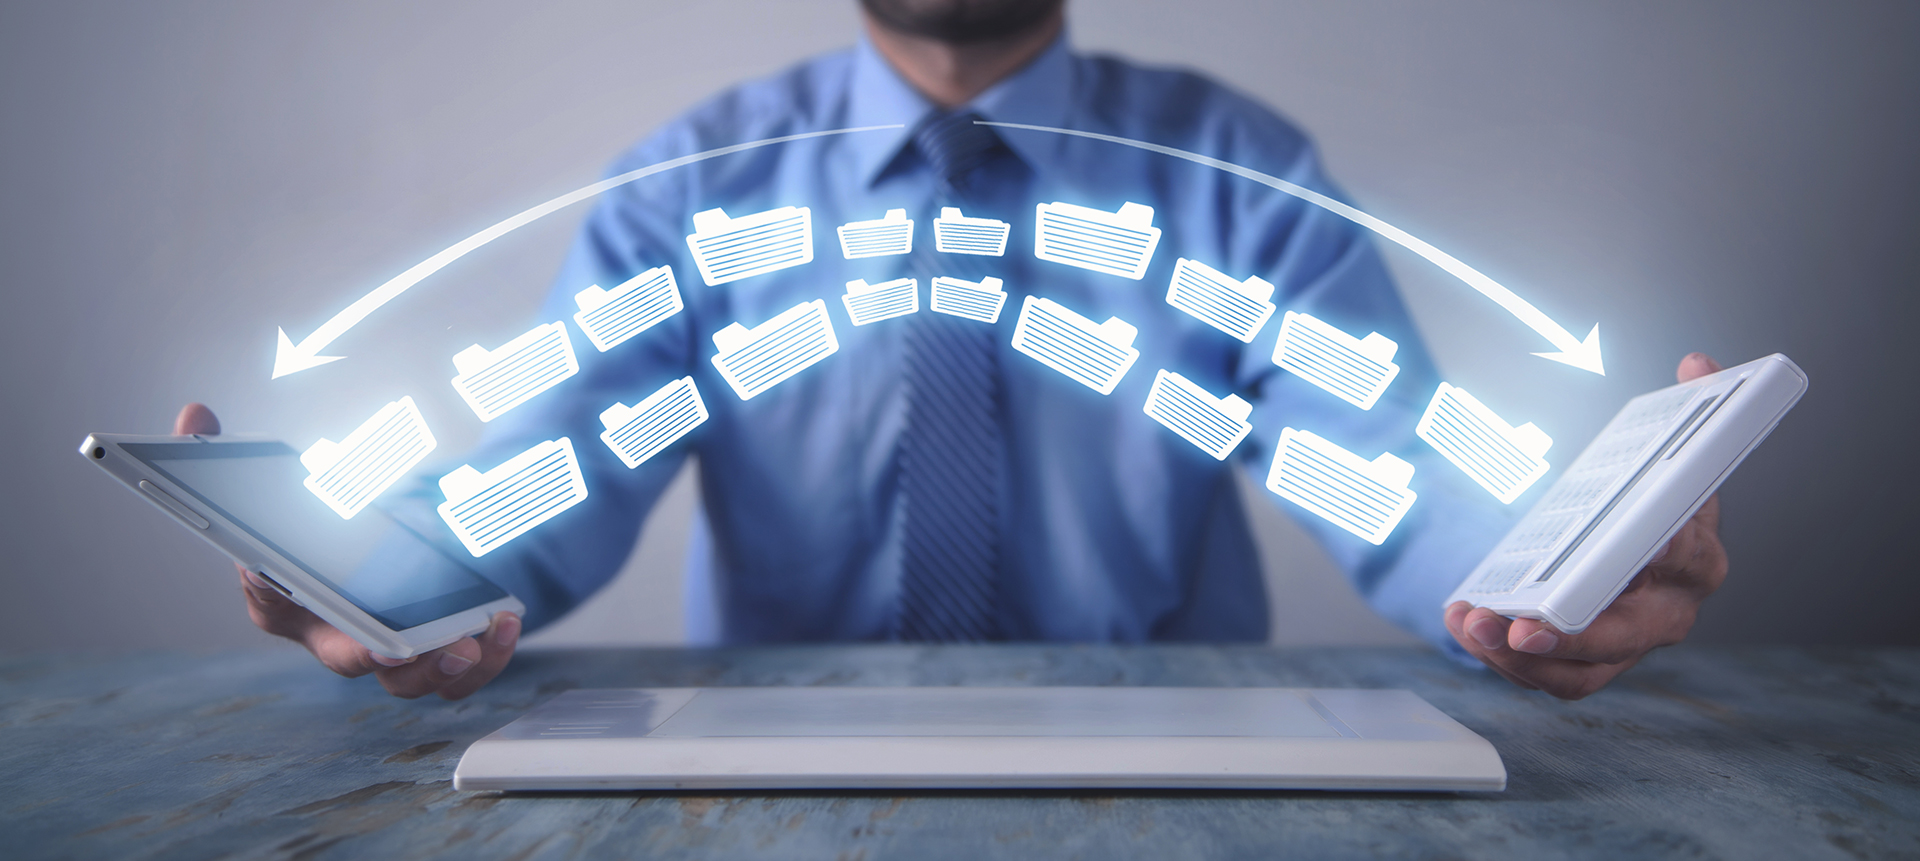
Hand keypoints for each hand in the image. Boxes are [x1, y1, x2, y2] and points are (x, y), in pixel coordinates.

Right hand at [175, 403, 519, 699]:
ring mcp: (391, 652)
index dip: (282, 599)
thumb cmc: (312, 532)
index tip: (326, 609)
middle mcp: (338, 638)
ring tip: (472, 639)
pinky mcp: (438, 650)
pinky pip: (463, 670)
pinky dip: (486, 655)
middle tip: (410, 646)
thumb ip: (221, 455)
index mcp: (286, 607)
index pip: (279, 611)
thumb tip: (193, 416)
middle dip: (385, 659)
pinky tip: (503, 620)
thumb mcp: (271, 489)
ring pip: (416, 681)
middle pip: (355, 663)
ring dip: (446, 667)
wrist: (369, 550)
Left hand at [1443, 353, 1730, 699]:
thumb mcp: (1669, 457)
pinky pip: (1550, 675)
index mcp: (1698, 557)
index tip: (1616, 559)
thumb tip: (1699, 364)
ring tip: (1473, 625)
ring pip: (1582, 672)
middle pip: (1624, 636)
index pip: (1684, 560)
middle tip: (1517, 627)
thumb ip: (1690, 410)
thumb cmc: (1650, 506)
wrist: (1634, 548)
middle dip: (1569, 637)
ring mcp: (1628, 645)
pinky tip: (1465, 626)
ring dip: (1521, 658)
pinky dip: (1504, 660)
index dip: (1651, 562)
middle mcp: (1670, 611)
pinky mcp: (1588, 662)